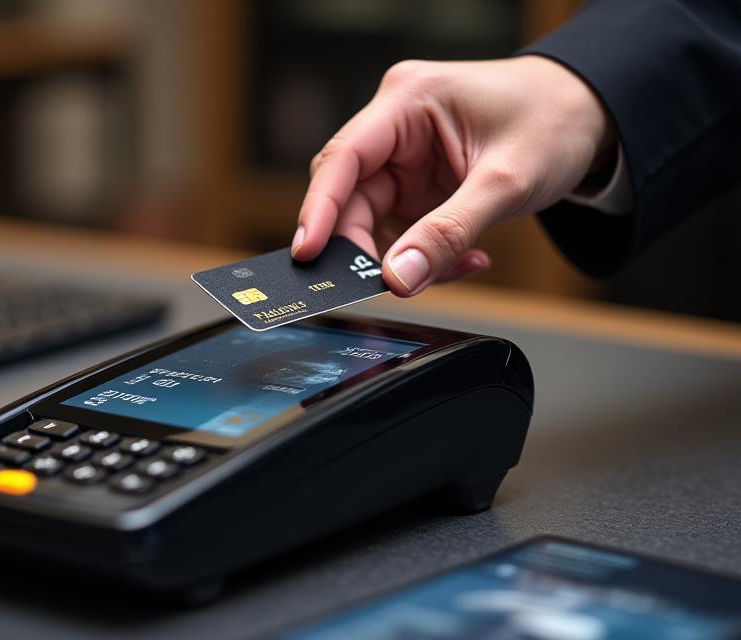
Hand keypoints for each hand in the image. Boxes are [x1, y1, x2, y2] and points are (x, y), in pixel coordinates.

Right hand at [291, 55, 614, 295]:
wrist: (592, 115)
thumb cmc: (554, 120)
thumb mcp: (506, 182)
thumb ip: (449, 233)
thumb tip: (398, 278)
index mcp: (408, 102)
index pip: (343, 159)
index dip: (319, 209)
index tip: (310, 253)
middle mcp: (397, 128)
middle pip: (350, 196)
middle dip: (365, 246)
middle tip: (384, 284)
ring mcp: (406, 158)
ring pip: (372, 220)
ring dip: (403, 256)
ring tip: (453, 267)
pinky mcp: (419, 185)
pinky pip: (402, 230)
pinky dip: (426, 254)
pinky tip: (465, 258)